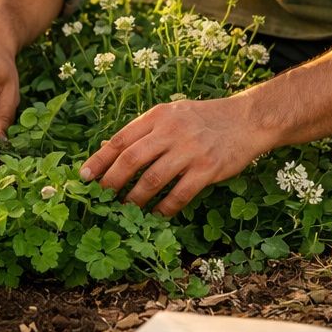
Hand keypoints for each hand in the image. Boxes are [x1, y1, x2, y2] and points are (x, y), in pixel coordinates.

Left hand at [79, 94, 270, 216]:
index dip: (99, 160)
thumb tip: (105, 148)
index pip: (120, 140)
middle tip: (100, 199)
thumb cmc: (204, 119)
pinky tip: (156, 215)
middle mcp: (172, 131)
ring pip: (152, 180)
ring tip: (125, 211)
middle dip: (111, 183)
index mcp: (158, 116)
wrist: (248, 119)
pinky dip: (164, 208)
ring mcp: (190, 150)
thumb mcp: (171, 115)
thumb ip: (142, 132)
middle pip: (131, 160)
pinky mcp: (208, 169)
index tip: (83, 177)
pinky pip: (179, 194)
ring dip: (135, 200)